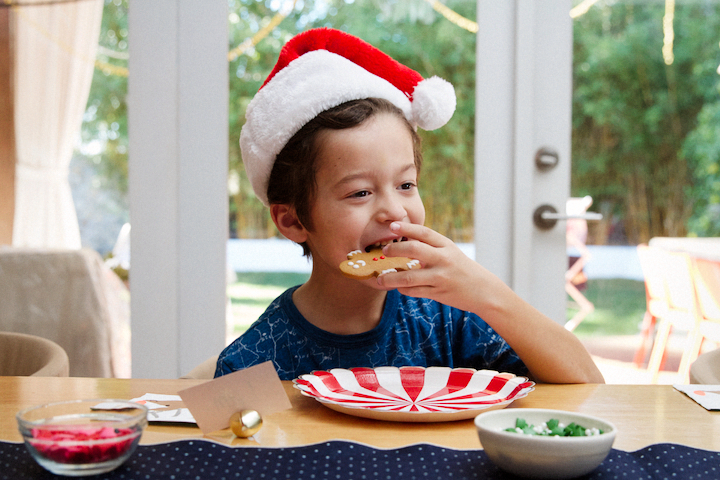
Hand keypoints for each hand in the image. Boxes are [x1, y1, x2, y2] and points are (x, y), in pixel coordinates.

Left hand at [377, 222, 502, 312]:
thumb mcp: (450, 252)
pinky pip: (414, 291)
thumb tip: (404, 238)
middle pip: (414, 249)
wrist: (483, 291)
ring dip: (391, 278)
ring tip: (380, 279)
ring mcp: (441, 277)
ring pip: (409, 276)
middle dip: (395, 249)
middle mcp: (443, 259)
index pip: (424, 233)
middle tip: (385, 251)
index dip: (407, 228)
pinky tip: (398, 287)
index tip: (392, 226)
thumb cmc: (461, 269)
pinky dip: (402, 289)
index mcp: (446, 245)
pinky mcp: (438, 293)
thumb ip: (431, 246)